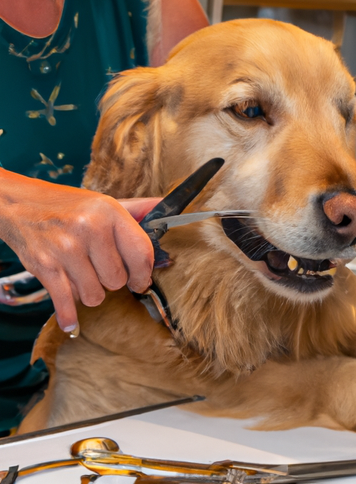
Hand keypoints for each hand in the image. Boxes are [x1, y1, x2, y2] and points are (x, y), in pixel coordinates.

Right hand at [0, 168, 160, 332]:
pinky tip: (71, 323)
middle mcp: (89, 229)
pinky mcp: (46, 266)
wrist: (19, 205)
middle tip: (101, 269)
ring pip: (95, 295)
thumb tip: (165, 208)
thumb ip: (137, 209)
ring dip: (90, 292)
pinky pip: (65, 302)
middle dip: (112, 281)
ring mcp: (66, 249)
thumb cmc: (68, 206)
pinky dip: (68, 316)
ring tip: (82, 274)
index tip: (141, 281)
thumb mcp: (105, 203)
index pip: (142, 254)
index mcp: (110, 213)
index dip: (144, 274)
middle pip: (118, 280)